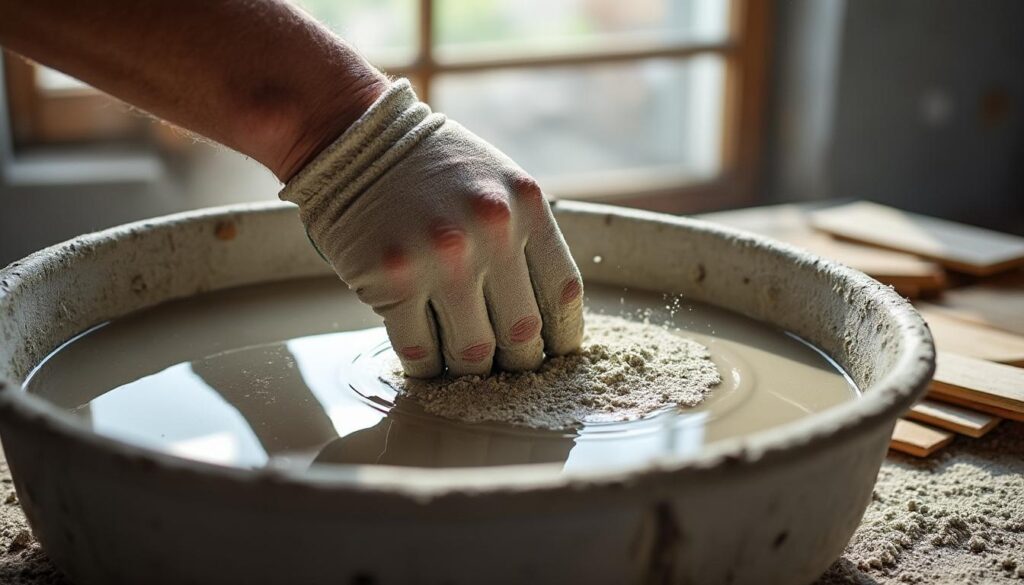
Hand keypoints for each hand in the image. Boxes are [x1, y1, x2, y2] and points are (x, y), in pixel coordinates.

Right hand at [281, 79, 583, 377]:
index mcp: (526, 208)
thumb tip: (544, 320)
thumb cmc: (433, 169)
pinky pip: (420, 352)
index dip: (561, 335)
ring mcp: (440, 259)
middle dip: (517, 361)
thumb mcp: (498, 185)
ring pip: (473, 354)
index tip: (552, 350)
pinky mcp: (391, 279)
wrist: (357, 138)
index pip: (564, 295)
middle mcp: (490, 233)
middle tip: (505, 364)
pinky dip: (427, 368)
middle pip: (522, 335)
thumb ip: (525, 240)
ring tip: (461, 360)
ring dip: (470, 369)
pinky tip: (427, 357)